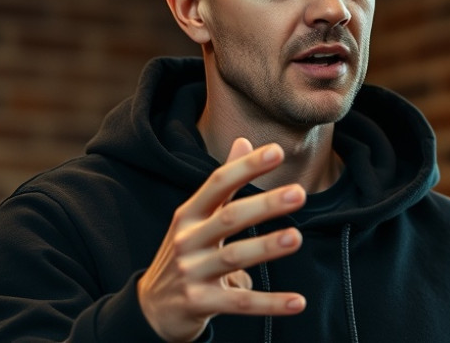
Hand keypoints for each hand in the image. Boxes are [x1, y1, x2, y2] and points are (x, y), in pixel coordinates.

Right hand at [137, 138, 306, 341]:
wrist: (151, 309)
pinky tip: (297, 302)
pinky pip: (240, 303)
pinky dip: (270, 303)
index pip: (218, 183)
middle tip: (298, 193)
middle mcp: (187, 240)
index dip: (246, 167)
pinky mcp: (201, 303)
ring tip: (296, 237)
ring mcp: (192, 273)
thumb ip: (224, 183)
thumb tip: (244, 140)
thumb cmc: (185, 253)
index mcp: (188, 215)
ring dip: (266, 246)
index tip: (277, 152)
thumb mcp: (195, 217)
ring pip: (234, 257)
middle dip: (264, 204)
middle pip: (229, 218)